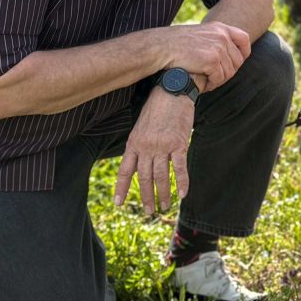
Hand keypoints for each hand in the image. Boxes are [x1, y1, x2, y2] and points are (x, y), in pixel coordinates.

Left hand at [114, 88, 193, 213]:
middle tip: (149, 211)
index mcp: (133, 143)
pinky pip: (179, 167)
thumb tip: (138, 161)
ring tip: (165, 206)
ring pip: (160, 176)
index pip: (125, 170)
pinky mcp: (179, 143)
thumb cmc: (158, 106)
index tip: (118, 203)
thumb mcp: (140, 125)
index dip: (121, 188)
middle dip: (146, 197)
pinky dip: (181, 182)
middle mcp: (146, 147)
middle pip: (144, 178)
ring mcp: (162, 146)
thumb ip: (139, 144)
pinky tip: (182, 194)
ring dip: (163, 194)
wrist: (172, 89)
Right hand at [167, 22, 250, 91]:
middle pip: (238, 60)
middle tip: (215, 79)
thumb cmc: (175, 44)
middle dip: (228, 72)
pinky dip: (212, 85)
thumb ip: (214, 40)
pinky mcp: (211, 60)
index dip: (244, 53)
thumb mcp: (199, 34)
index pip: (244, 39)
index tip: (237, 63)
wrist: (160, 47)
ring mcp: (218, 47)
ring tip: (208, 83)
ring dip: (219, 80)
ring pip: (229, 72)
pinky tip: (204, 85)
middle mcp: (222, 36)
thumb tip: (226, 53)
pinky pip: (219, 78)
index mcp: (220, 28)